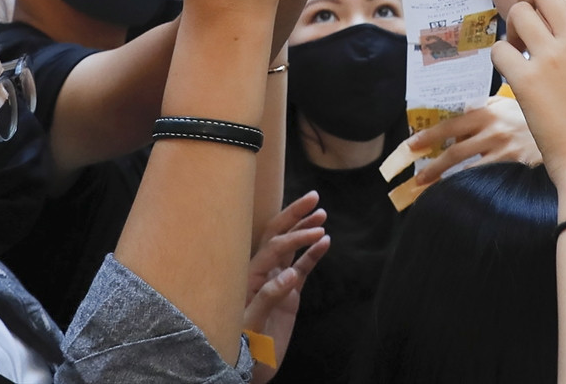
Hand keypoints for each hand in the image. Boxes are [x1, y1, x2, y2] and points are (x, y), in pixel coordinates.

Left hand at [243, 191, 329, 366]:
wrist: (247, 367)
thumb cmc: (240, 345)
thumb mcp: (250, 324)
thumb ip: (268, 298)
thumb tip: (290, 276)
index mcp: (249, 275)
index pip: (274, 247)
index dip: (294, 237)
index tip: (316, 233)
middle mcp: (262, 272)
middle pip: (278, 235)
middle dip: (295, 215)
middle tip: (314, 198)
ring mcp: (276, 280)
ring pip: (291, 247)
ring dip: (305, 229)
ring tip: (322, 213)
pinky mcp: (288, 293)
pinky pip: (302, 268)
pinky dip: (313, 255)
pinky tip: (325, 241)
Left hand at [405, 94, 540, 186]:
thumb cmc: (535, 118)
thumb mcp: (510, 103)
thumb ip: (487, 105)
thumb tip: (463, 110)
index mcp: (488, 112)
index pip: (450, 126)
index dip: (428, 137)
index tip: (411, 146)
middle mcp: (493, 132)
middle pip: (454, 152)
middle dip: (432, 167)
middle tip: (417, 178)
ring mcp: (504, 152)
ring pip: (467, 171)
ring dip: (447, 180)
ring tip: (432, 190)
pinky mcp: (515, 169)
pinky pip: (486, 180)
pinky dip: (471, 187)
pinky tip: (462, 194)